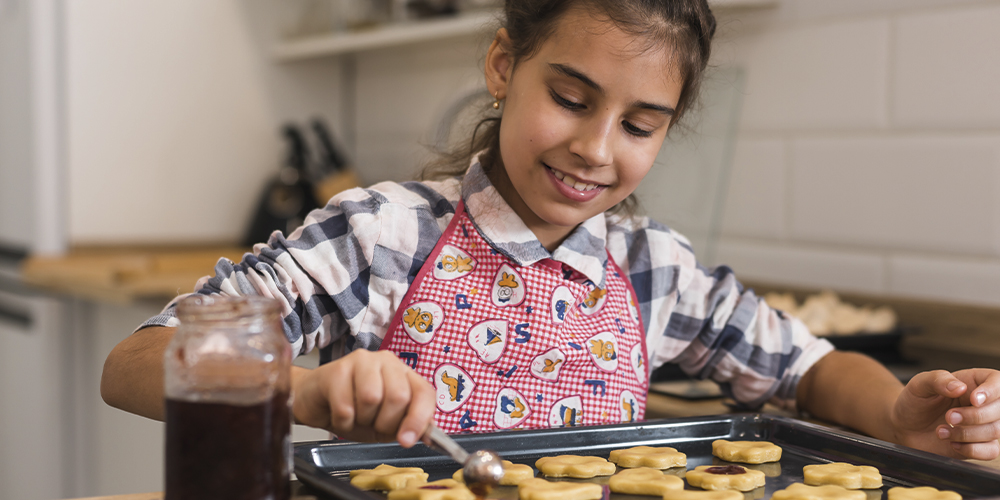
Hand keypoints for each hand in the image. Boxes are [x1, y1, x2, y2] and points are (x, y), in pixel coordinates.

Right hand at [291, 349, 435, 446]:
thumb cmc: (352, 409)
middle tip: (372, 424)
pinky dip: (343, 422)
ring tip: (355, 417)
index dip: (419, 420)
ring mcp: (361, 361)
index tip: (406, 440)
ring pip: (371, 398)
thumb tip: (426, 435)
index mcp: (403, 373)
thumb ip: (407, 424)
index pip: (423, 393)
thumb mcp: (385, 422)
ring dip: (362, 420)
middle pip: (398, 396)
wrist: (313, 400)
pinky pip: (345, 407)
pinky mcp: (336, 370)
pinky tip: (339, 416)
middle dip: (386, 422)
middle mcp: (385, 361)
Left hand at [891, 369, 999, 459]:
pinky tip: (952, 443)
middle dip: (974, 416)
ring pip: (995, 430)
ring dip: (966, 433)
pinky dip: (971, 449)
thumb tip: (960, 387)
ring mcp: (984, 424)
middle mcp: (984, 403)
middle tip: (949, 416)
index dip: (991, 391)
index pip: (998, 381)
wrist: (906, 426)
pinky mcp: (981, 444)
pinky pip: (991, 451)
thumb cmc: (915, 402)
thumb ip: (938, 380)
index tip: (974, 400)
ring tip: (941, 431)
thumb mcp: (919, 384)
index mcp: (973, 381)